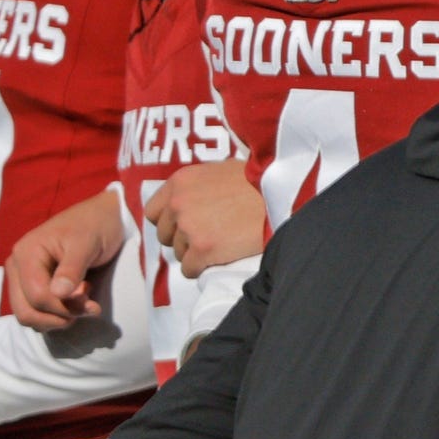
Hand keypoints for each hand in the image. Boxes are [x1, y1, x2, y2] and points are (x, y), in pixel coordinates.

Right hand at [5, 190, 127, 329]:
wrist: (103, 217)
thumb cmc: (96, 226)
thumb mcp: (87, 244)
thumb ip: (72, 269)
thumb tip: (58, 294)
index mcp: (26, 254)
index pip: (36, 296)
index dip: (64, 308)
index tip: (92, 306)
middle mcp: (17, 268)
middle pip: (26, 312)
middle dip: (59, 318)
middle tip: (89, 308)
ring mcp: (21, 278)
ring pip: (28, 316)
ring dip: (58, 318)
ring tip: (83, 301)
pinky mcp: (31, 286)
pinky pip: (36, 312)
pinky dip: (56, 315)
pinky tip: (76, 301)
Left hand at [142, 162, 267, 278]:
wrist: (285, 196)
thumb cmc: (261, 182)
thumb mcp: (223, 170)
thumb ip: (200, 185)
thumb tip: (197, 197)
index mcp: (180, 182)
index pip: (153, 211)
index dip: (170, 221)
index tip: (186, 225)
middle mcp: (178, 204)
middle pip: (164, 235)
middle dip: (182, 239)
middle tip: (207, 237)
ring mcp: (190, 228)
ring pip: (178, 253)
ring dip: (195, 253)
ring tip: (221, 246)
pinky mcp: (204, 250)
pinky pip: (190, 269)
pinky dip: (202, 268)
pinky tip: (220, 259)